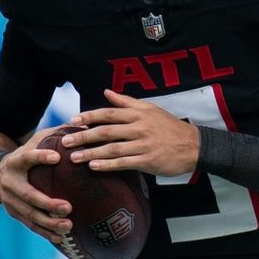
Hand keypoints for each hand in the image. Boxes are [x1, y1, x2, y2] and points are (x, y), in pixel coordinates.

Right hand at [0, 126, 73, 243]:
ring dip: (48, 222)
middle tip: (68, 207)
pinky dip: (44, 232)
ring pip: (29, 214)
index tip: (57, 157)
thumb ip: (57, 133)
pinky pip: (29, 225)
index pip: (27, 157)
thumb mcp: (37, 140)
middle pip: (28, 194)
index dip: (40, 156)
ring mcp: (9, 200)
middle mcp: (9, 182)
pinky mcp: (13, 213)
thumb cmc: (27, 152)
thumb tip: (85, 124)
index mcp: (16, 160)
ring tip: (68, 226)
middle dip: (48, 203)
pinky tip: (60, 237)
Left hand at [65, 89, 198, 177]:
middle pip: (107, 131)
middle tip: (66, 141)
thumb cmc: (169, 127)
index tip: (73, 120)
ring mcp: (144, 144)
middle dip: (84, 136)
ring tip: (74, 158)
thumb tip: (106, 92)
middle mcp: (140, 127)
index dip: (90, 116)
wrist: (193, 145)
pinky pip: (124, 163)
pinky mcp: (148, 160)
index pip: (110, 113)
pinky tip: (94, 167)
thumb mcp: (150, 109)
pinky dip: (108, 165)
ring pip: (112, 148)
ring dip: (91, 153)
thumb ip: (127, 102)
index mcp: (139, 113)